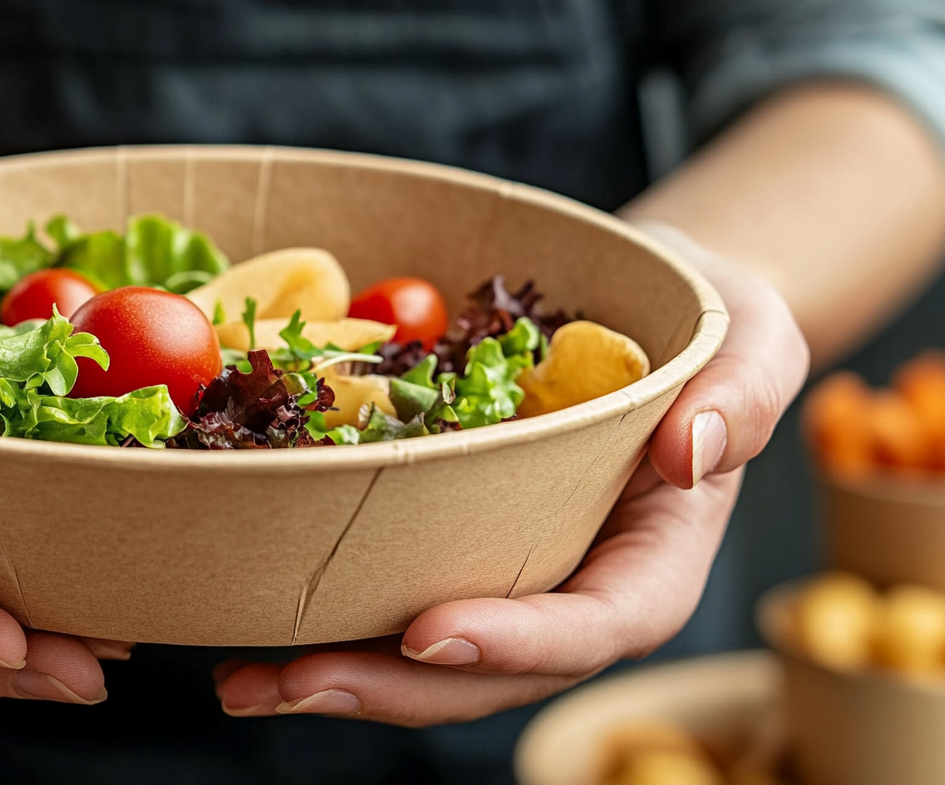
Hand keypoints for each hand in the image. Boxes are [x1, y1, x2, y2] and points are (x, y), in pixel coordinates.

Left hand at [215, 223, 808, 725]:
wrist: (635, 305)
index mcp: (649, 561)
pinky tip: (243, 620)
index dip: (514, 642)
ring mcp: (502, 577)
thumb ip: (743, 392)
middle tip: (288, 682)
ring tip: (243, 679)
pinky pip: (384, 597)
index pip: (594, 624)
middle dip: (387, 688)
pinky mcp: (446, 547)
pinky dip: (318, 618)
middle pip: (486, 671)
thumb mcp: (751, 334)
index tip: (427, 634)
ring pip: (420, 658)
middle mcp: (569, 588)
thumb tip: (691, 452)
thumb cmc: (700, 319)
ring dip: (331, 675)